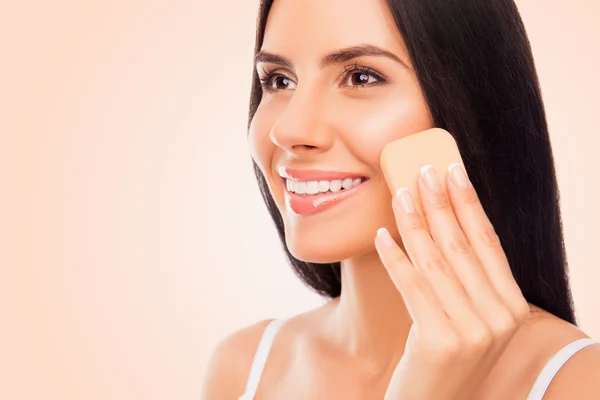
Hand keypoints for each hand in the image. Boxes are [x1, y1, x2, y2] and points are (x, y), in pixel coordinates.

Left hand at [374, 162, 529, 399]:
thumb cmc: (443, 355)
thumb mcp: (465, 315)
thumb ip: (463, 276)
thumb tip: (439, 219)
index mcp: (512, 307)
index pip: (487, 243)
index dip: (469, 204)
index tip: (453, 171)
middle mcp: (499, 318)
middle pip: (461, 246)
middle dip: (439, 204)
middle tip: (422, 170)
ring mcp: (473, 331)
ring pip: (434, 260)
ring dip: (413, 222)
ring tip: (399, 195)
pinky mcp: (439, 340)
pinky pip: (411, 285)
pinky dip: (394, 257)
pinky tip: (381, 236)